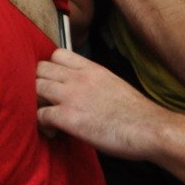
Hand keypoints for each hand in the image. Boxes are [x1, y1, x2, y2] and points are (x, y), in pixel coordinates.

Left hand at [36, 48, 164, 159]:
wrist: (149, 129)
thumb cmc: (137, 113)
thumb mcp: (113, 84)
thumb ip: (92, 82)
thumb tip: (80, 92)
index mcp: (91, 68)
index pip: (57, 54)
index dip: (51, 68)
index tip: (54, 82)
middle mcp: (78, 78)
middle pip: (41, 69)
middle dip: (39, 83)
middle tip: (47, 100)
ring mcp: (70, 96)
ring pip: (35, 87)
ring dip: (37, 102)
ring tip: (47, 115)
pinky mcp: (67, 117)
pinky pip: (40, 114)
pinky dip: (41, 123)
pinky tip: (53, 131)